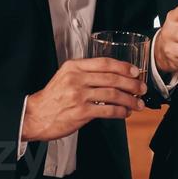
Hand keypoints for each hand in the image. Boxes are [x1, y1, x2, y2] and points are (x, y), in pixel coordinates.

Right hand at [21, 57, 147, 141]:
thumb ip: (85, 73)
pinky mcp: (81, 112)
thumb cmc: (52, 97)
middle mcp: (77, 79)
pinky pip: (107, 110)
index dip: (123, 67)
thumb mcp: (65, 77)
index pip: (105, 63)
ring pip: (113, 95)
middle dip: (132, 84)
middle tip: (142, 89)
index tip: (135, 72)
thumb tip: (112, 77)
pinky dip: (120, 112)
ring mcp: (79, 95)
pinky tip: (125, 113)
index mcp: (74, 67)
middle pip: (112, 78)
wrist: (35, 115)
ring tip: (138, 104)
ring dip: (130, 100)